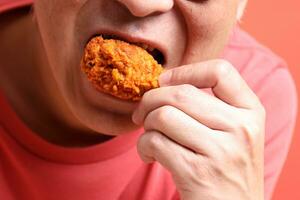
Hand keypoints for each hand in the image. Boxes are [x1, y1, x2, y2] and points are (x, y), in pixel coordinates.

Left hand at [132, 60, 264, 199]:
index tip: (165, 81)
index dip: (185, 71)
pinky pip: (153, 142)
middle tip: (142, 114)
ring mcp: (220, 151)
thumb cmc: (227, 169)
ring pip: (162, 116)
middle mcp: (241, 129)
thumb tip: (163, 83)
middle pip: (180, 93)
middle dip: (150, 100)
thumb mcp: (235, 133)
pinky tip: (150, 156)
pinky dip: (143, 147)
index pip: (220, 71)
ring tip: (150, 138)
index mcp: (251, 113)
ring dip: (146, 126)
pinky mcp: (196, 173)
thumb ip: (212, 107)